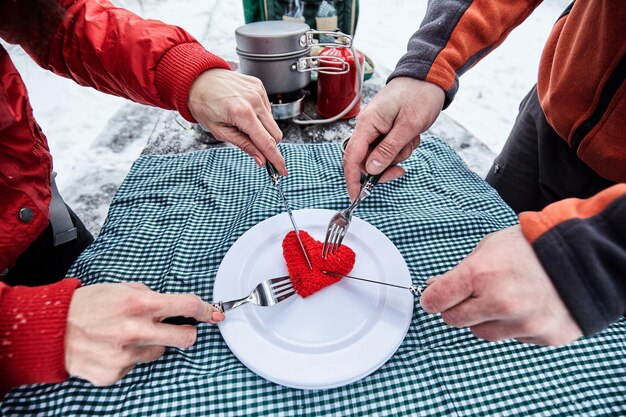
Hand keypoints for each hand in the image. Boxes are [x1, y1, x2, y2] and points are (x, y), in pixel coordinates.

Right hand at [65, 282, 223, 385]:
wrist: (50, 329)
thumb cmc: (86, 305)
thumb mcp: (121, 288)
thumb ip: (149, 296)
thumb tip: (172, 305)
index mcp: (139, 303)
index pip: (187, 306)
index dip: (205, 310)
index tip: (214, 314)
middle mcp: (135, 330)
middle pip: (185, 338)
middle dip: (187, 333)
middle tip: (179, 330)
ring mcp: (125, 355)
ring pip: (159, 353)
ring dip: (151, 344)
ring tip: (126, 336)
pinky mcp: (115, 373)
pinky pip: (136, 366)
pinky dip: (130, 357)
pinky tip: (112, 348)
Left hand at [188, 69, 286, 175]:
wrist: (197, 79)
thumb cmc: (203, 104)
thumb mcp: (219, 131)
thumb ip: (244, 145)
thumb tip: (261, 159)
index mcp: (242, 113)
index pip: (266, 142)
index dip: (276, 159)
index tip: (282, 171)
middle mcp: (254, 101)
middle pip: (275, 134)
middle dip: (269, 146)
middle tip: (257, 150)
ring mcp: (258, 92)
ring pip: (272, 122)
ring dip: (263, 130)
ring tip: (242, 124)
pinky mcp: (259, 86)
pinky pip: (267, 109)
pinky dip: (260, 116)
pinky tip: (245, 112)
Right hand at [343, 77, 444, 200]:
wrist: (430, 78)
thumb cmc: (419, 95)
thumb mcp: (408, 126)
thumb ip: (388, 149)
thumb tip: (371, 170)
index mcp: (367, 124)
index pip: (352, 158)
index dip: (353, 179)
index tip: (356, 196)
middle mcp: (368, 127)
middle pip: (366, 160)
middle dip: (385, 166)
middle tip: (401, 169)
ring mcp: (376, 128)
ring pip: (380, 156)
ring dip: (398, 155)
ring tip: (412, 139)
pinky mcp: (385, 129)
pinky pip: (389, 148)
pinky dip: (402, 147)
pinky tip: (412, 136)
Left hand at [419, 225, 582, 345]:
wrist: (584, 256)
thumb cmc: (534, 246)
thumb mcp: (489, 246)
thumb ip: (460, 270)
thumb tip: (434, 287)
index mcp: (481, 275)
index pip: (436, 300)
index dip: (431, 298)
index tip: (433, 297)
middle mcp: (500, 303)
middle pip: (454, 320)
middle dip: (457, 308)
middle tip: (471, 295)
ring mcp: (524, 323)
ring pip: (482, 333)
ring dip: (485, 319)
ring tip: (504, 297)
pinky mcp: (543, 337)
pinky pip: (513, 338)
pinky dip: (514, 326)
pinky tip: (526, 305)